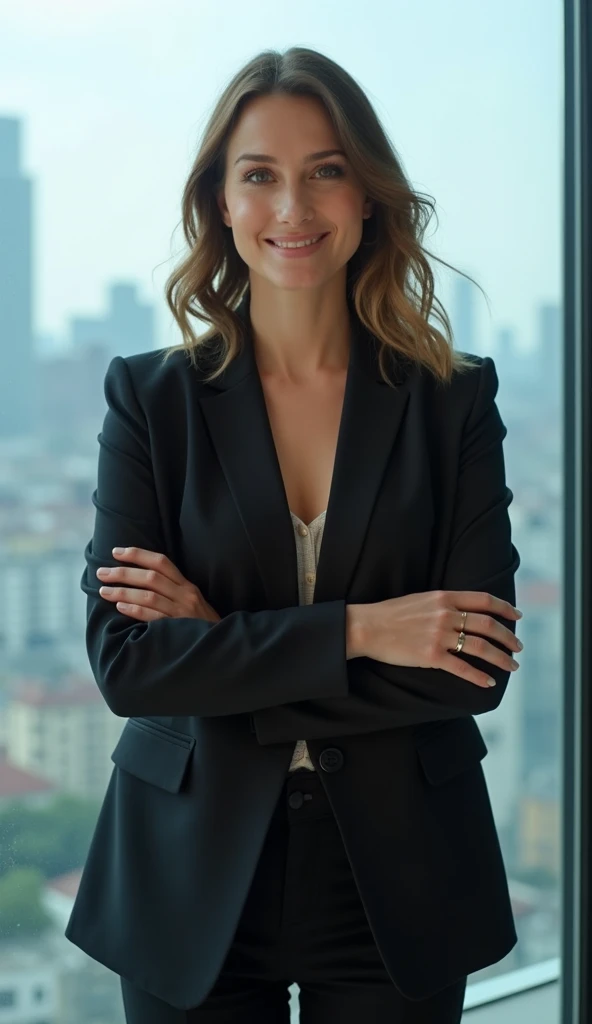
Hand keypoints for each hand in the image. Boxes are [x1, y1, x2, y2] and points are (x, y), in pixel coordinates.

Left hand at [96, 547, 220, 622]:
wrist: (222, 647)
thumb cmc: (201, 625)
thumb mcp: (192, 602)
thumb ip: (172, 591)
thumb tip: (139, 581)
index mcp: (187, 586)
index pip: (161, 562)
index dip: (137, 554)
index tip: (116, 552)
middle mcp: (186, 595)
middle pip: (151, 577)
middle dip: (123, 573)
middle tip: (102, 573)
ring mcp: (182, 612)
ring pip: (149, 595)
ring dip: (123, 591)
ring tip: (104, 591)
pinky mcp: (178, 630)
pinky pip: (153, 617)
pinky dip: (136, 610)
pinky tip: (120, 607)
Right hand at [349, 590, 522, 688]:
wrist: (367, 627)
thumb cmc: (390, 613)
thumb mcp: (421, 599)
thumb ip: (444, 603)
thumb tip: (465, 612)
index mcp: (444, 597)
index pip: (484, 600)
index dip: (504, 608)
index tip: (516, 616)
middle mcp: (445, 614)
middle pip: (488, 625)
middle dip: (508, 638)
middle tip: (518, 648)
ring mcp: (438, 635)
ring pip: (480, 647)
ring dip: (500, 658)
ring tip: (511, 666)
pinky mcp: (430, 656)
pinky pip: (461, 668)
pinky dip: (478, 676)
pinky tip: (488, 682)